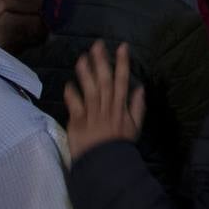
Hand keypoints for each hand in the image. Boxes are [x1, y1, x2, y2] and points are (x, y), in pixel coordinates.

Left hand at [64, 41, 145, 160]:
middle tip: (97, 45)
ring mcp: (91, 114)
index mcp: (120, 107)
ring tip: (81, 58)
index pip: (122, 80)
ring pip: (89, 89)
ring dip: (85, 73)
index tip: (122, 47)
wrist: (106, 164)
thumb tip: (140, 88)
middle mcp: (106, 107)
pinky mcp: (78, 122)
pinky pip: (74, 106)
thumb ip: (137, 107)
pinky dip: (71, 95)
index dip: (122, 62)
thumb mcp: (135, 127)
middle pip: (104, 81)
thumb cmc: (120, 145)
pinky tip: (68, 84)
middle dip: (101, 61)